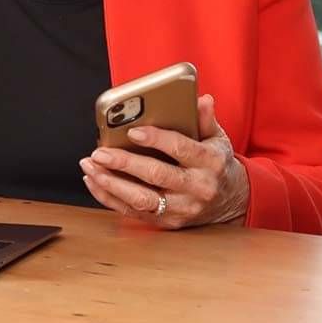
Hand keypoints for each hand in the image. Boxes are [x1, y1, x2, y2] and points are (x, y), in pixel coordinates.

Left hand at [79, 94, 249, 229]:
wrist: (231, 200)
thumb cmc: (216, 163)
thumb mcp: (218, 138)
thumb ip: (206, 120)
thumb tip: (202, 99)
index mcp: (210, 162)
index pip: (181, 149)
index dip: (156, 140)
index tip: (132, 131)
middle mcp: (197, 188)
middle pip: (156, 176)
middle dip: (124, 164)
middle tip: (99, 152)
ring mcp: (182, 209)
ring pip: (142, 200)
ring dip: (112, 184)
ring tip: (90, 167)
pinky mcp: (169, 222)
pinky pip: (134, 213)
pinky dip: (111, 198)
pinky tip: (94, 182)